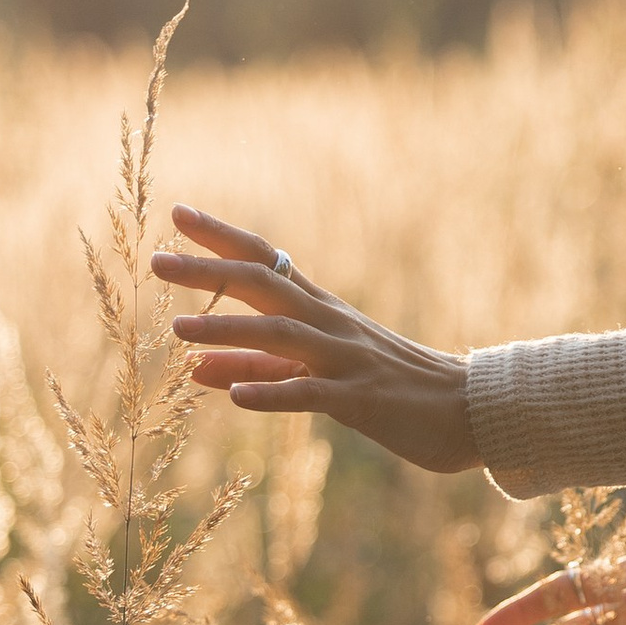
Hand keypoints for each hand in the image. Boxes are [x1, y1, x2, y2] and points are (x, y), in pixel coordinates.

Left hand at [152, 205, 477, 475]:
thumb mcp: (316, 373)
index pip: (266, 260)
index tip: (176, 214)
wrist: (469, 410)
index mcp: (321, 309)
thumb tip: (193, 366)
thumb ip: (255, 367)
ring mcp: (347, 359)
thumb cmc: (391, 388)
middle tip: (156, 260)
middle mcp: (331, 323)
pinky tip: (234, 396)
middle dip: (210, 272)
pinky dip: (272, 393)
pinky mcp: (362, 399)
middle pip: (265, 285)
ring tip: (178, 328)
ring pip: (282, 335)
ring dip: (229, 328)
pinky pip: (312, 394)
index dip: (222, 237)